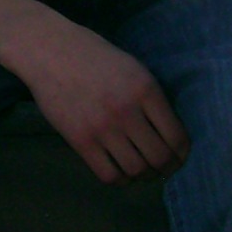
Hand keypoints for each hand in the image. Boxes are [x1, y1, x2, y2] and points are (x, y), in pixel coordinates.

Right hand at [13, 13, 189, 186]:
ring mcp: (103, 127)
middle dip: (167, 169)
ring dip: (144, 176)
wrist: (50, 51)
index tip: (179, 157)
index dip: (182, 153)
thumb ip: (151, 98)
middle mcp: (127, 111)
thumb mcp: (133, 68)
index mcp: (146, 89)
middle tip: (164, 170)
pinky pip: (108, 174)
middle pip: (159, 157)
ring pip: (136, 169)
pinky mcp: (80, 141)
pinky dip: (120, 180)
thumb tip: (168, 132)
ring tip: (142, 172)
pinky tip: (120, 172)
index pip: (176, 136)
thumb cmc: (94, 56)